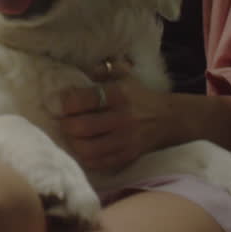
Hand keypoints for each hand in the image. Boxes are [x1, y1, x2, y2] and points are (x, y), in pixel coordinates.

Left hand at [55, 58, 176, 172]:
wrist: (167, 119)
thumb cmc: (139, 95)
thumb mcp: (125, 74)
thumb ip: (104, 69)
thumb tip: (84, 70)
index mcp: (119, 95)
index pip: (86, 100)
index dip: (68, 102)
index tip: (63, 102)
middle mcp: (122, 119)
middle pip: (82, 127)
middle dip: (66, 124)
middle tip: (63, 121)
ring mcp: (125, 140)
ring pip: (88, 149)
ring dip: (73, 143)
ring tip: (71, 136)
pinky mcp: (127, 156)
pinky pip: (99, 163)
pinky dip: (85, 157)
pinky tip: (82, 148)